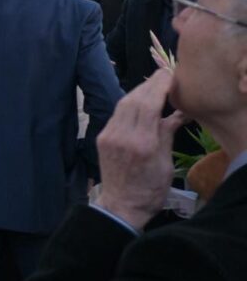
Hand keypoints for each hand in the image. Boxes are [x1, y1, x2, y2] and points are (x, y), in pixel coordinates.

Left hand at [94, 69, 187, 229]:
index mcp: (142, 144)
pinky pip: (116, 114)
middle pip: (134, 100)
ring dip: (138, 91)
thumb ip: (167, 134)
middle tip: (164, 74)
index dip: (158, 86)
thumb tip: (178, 112)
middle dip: (149, 84)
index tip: (169, 75)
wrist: (120, 206)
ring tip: (153, 84)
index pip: (148, 105)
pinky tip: (138, 100)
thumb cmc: (149, 189)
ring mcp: (109, 136)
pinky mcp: (102, 137)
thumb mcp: (165, 164)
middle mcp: (122, 136)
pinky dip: (128, 103)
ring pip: (122, 104)